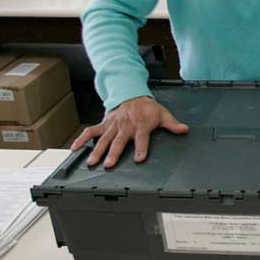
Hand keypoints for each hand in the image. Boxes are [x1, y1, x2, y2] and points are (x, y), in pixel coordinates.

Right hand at [70, 96, 188, 167]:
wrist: (132, 94)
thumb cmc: (148, 108)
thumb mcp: (163, 114)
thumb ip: (172, 124)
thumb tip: (184, 129)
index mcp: (141, 125)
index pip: (142, 138)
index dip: (141, 148)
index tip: (139, 159)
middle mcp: (126, 126)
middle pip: (119, 141)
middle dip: (114, 153)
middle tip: (109, 165)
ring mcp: (113, 125)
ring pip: (104, 138)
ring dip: (97, 150)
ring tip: (92, 162)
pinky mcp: (104, 124)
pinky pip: (91, 131)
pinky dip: (82, 138)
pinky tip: (75, 148)